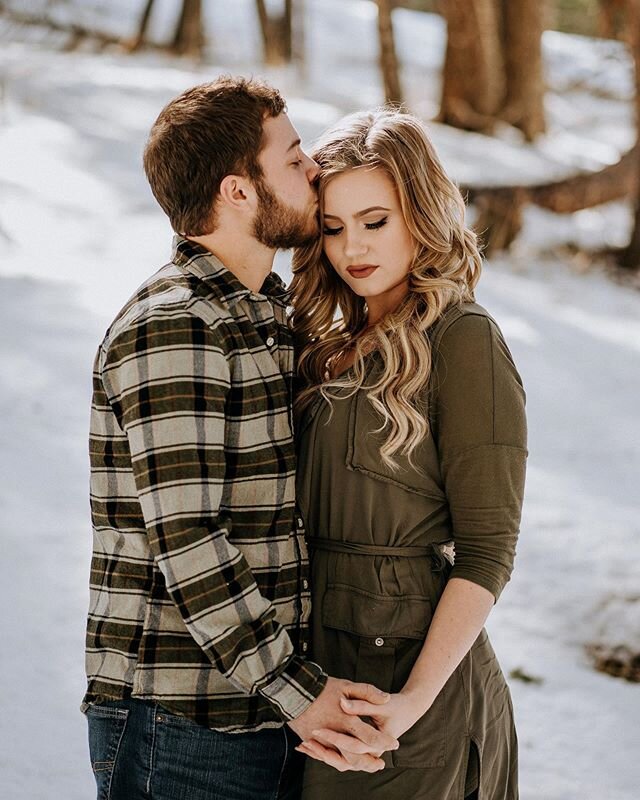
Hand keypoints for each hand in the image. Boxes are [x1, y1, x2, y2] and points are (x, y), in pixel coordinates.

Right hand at [287, 677, 398, 771]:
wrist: (294, 693)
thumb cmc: (323, 688)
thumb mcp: (346, 686)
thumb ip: (367, 692)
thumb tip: (386, 697)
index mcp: (346, 720)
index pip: (369, 737)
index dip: (384, 741)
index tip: (395, 743)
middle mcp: (335, 734)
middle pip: (356, 756)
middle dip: (370, 762)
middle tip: (381, 764)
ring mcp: (323, 741)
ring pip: (342, 761)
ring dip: (357, 765)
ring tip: (368, 765)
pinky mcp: (314, 743)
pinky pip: (328, 757)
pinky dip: (339, 761)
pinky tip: (346, 761)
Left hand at [309, 690, 426, 754]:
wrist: (407, 710)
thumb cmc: (395, 707)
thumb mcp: (380, 703)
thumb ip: (362, 703)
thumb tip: (343, 704)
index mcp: (376, 742)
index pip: (353, 747)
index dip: (334, 740)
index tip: (316, 731)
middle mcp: (370, 751)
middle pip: (344, 759)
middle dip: (324, 751)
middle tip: (307, 739)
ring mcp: (364, 752)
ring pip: (340, 762)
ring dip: (322, 755)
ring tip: (304, 744)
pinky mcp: (359, 751)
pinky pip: (339, 758)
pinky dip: (323, 754)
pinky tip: (307, 747)